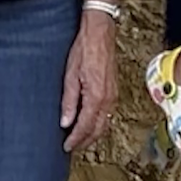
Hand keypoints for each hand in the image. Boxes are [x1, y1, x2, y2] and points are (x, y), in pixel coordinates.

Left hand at [59, 10, 117, 151]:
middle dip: (84, 141)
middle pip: (97, 130)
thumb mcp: (70, 75)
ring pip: (104, 124)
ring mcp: (113, 95)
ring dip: (92, 134)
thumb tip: (65, 122)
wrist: (99, 34)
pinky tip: (89, 123)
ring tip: (79, 139)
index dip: (75, 139)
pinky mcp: (114, 91)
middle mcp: (108, 99)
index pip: (85, 126)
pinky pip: (108, 114)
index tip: (66, 147)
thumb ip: (69, 101)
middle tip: (71, 147)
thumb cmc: (84, 49)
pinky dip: (98, 124)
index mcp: (96, 97)